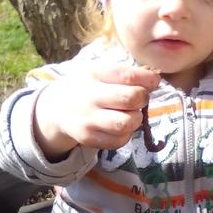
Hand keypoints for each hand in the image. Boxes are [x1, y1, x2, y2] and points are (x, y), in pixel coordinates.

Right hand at [34, 64, 159, 159]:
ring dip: (136, 118)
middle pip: (130, 99)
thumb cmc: (88, 86)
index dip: (148, 80)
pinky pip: (119, 140)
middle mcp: (89, 97)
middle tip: (140, 99)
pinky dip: (127, 134)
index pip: (127, 76)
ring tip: (131, 113)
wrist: (58, 109)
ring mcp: (88, 120)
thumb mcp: (100, 71)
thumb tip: (154, 80)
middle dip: (143, 99)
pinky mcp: (89, 139)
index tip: (153, 81)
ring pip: (127, 123)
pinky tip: (121, 125)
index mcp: (94, 74)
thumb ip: (125, 73)